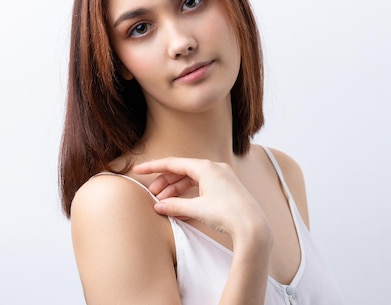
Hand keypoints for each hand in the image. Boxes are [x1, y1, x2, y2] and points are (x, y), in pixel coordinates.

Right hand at [133, 157, 270, 240]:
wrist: (252, 226)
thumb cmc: (227, 213)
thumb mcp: (196, 209)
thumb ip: (174, 205)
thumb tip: (158, 206)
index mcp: (206, 167)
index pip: (173, 163)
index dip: (153, 167)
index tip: (138, 170)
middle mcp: (214, 168)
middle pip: (182, 171)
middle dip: (165, 183)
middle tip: (152, 195)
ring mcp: (222, 178)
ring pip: (192, 180)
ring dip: (176, 191)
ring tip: (164, 203)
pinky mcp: (226, 189)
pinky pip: (202, 188)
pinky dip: (189, 196)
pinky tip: (180, 208)